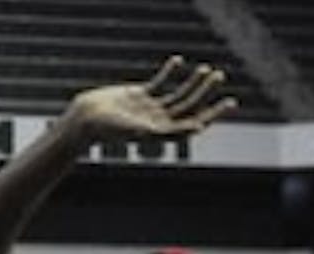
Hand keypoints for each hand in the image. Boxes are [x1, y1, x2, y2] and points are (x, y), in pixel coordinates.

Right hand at [64, 55, 235, 142]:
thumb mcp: (140, 129)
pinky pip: (158, 82)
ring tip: (206, 69)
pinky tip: (177, 61)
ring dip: (192, 82)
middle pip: (189, 106)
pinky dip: (168, 72)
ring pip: (177, 94)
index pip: (194, 123)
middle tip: (220, 77)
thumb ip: (169, 129)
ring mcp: (149, 108)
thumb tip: (198, 128)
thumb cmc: (109, 130)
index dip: (213, 114)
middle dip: (206, 92)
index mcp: (162, 133)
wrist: (84, 120)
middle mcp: (158, 121)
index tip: (229, 103)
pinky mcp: (138, 96)